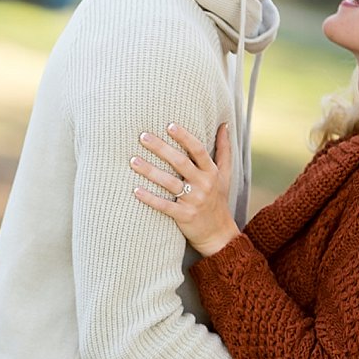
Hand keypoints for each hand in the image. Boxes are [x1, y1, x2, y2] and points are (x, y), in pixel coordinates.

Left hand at [131, 123, 238, 256]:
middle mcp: (204, 184)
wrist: (219, 234)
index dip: (185, 137)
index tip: (169, 125)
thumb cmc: (218, 199)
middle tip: (143, 136)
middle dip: (161, 148)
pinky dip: (150, 198)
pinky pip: (164, 206)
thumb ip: (224, 149)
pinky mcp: (184, 216)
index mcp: (212, 172)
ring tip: (133, 160)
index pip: (198, 150)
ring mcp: (194, 201)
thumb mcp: (225, 174)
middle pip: (180, 163)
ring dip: (150, 171)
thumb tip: (225, 124)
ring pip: (169, 183)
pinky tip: (135, 190)